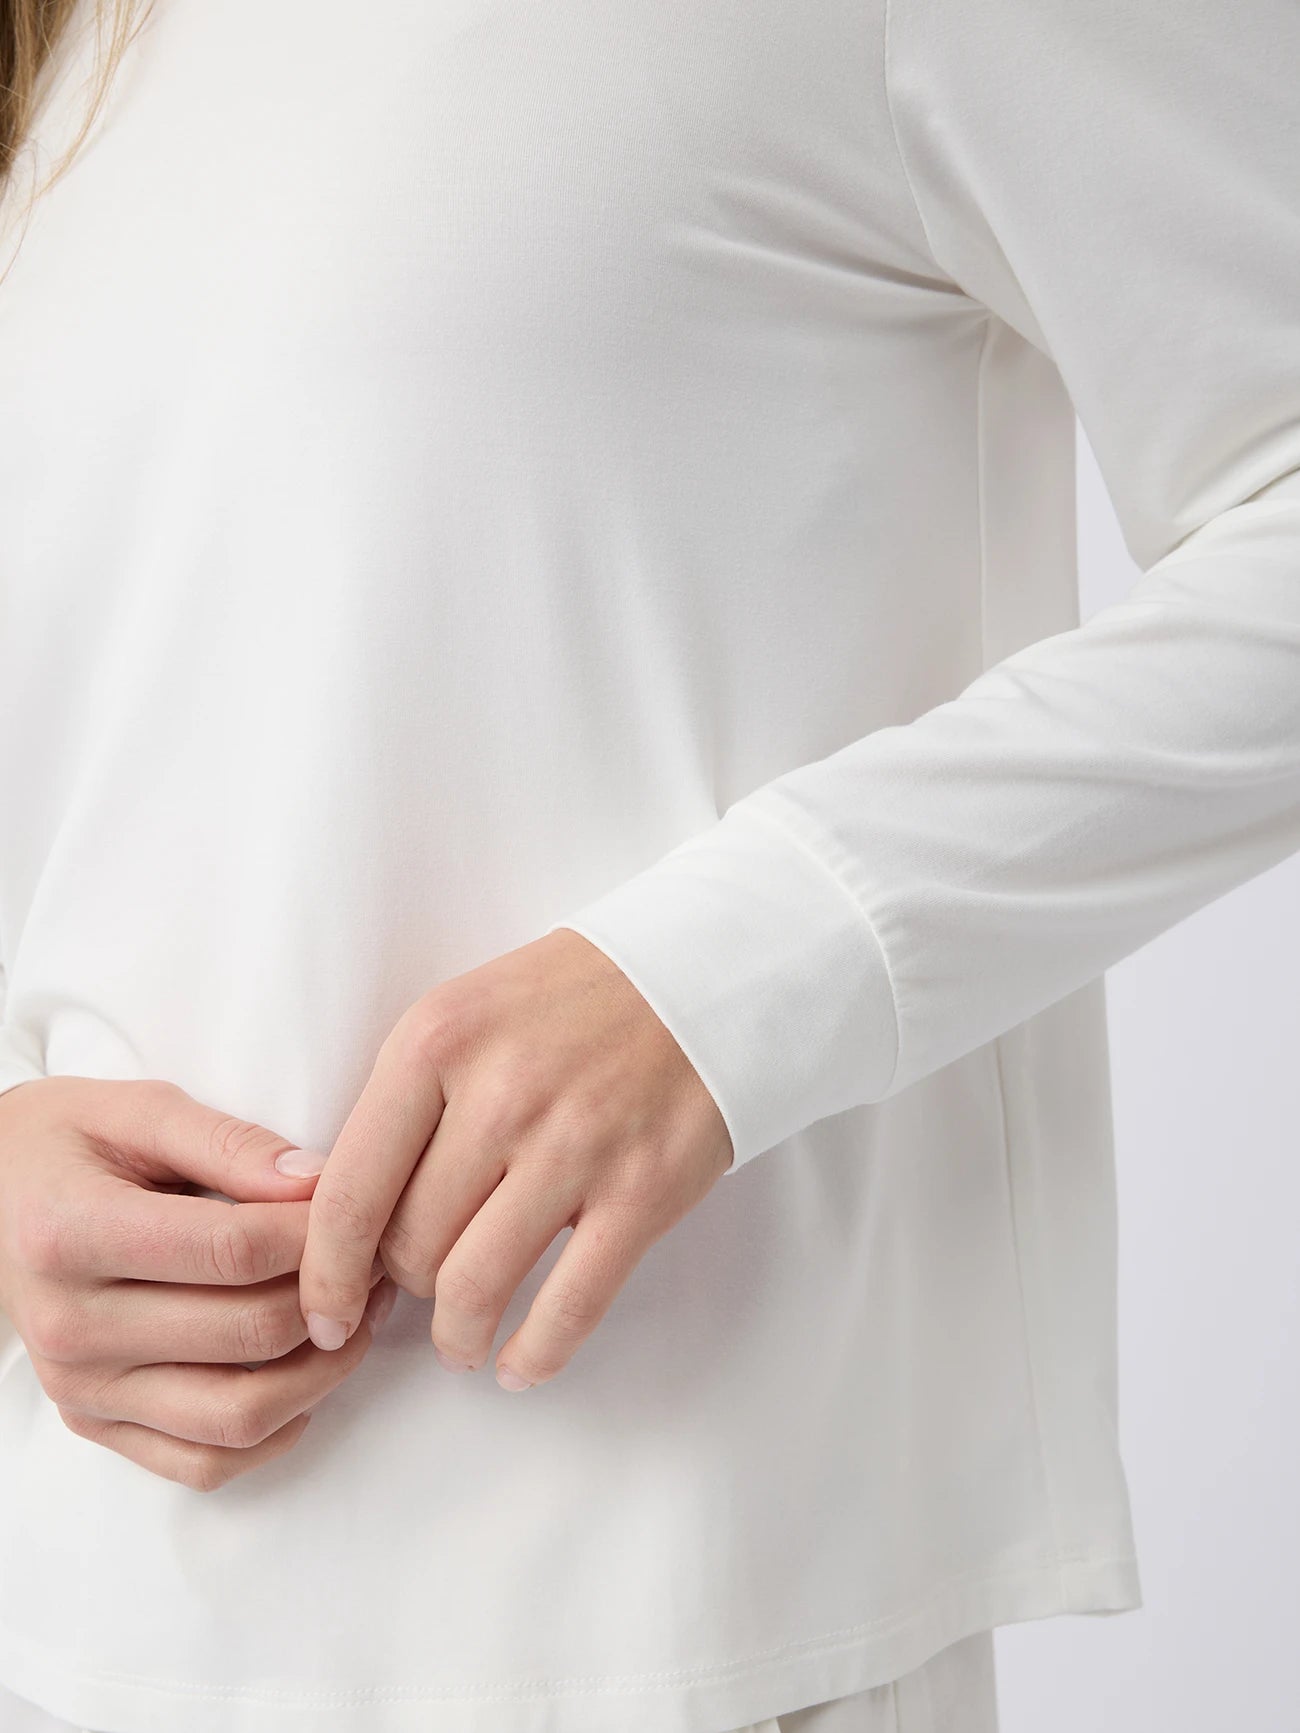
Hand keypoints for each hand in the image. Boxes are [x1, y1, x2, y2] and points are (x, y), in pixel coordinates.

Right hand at [0, 1075, 396, 1490]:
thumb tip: (318, 1184)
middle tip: (380, 1259)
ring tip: (358, 1317)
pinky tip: (305, 1376)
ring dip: (323, 1372)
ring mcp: (81, 1388)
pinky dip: (274, 1430)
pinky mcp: (96, 1424)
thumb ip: (230, 1143)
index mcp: (72, 1235)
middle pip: (248, 1334)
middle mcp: (71, 1327)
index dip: (317, 1233)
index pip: (234, 1252)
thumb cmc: (66, 1143)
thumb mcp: (138, 1110)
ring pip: (238, 1415)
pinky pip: (205, 1461)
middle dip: (336, 1297)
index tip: (359, 1208)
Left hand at [297, 928, 733, 1388]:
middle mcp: (500, 1094)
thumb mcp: (465, 1013)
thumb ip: (406, 1102)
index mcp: (437, 1042)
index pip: (349, 1192)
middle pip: (410, 1246)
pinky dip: (536, 1354)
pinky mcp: (642, 1191)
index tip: (326, 1315)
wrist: (699, 977)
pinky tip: (521, 1364)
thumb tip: (349, 1222)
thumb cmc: (570, 1001)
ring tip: (462, 1340)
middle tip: (420, 1289)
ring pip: (476, 1286)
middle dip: (405, 1287)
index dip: (327, 1275)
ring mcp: (576, 1145)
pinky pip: (569, 1306)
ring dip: (458, 1334)